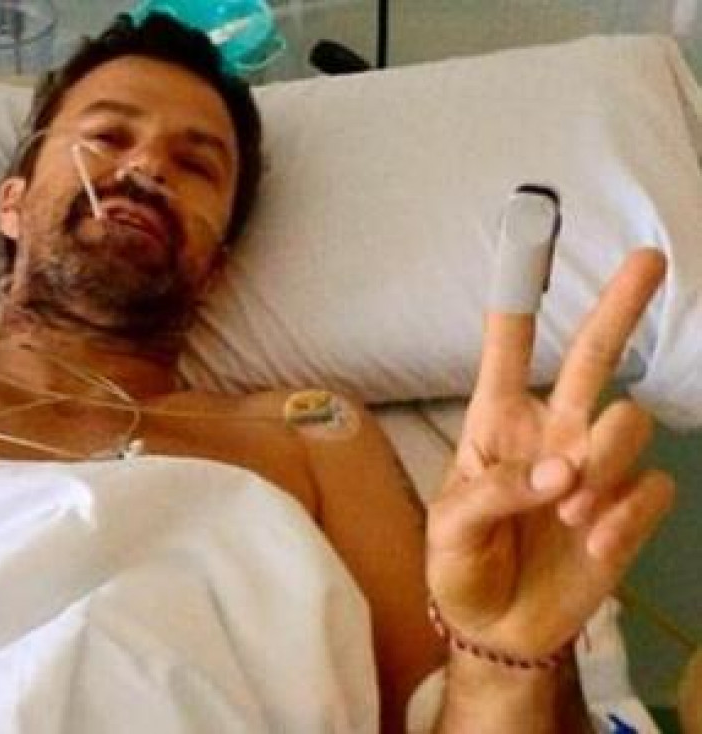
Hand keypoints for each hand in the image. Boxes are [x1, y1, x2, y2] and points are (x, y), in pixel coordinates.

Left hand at [427, 248, 675, 659]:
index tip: (529, 236)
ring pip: (629, 423)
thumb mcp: (450, 528)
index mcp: (495, 423)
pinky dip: (624, 519)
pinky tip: (594, 544)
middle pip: (592, 356)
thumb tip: (562, 472)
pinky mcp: (628, 509)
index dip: (517, 298)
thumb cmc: (461, 564)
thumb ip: (495, 493)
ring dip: (604, 467)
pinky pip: (651, 490)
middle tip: (650, 260)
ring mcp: (594, 468)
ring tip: (569, 514)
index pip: (506, 351)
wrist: (497, 626)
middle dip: (620, 307)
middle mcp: (551, 432)